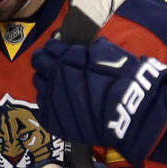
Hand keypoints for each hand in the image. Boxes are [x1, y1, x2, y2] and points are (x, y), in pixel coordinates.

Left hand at [32, 37, 166, 164]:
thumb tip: (80, 47)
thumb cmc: (122, 79)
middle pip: (39, 64)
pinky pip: (43, 108)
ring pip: (38, 85)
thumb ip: (87, 48)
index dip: (52, 47)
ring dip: (46, 82)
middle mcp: (54, 76)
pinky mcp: (54, 120)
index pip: (49, 47)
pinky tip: (60, 102)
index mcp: (66, 57)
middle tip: (52, 64)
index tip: (55, 49)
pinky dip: (49, 103)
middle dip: (45, 61)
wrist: (128, 112)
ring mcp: (52, 99)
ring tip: (57, 85)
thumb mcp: (107, 52)